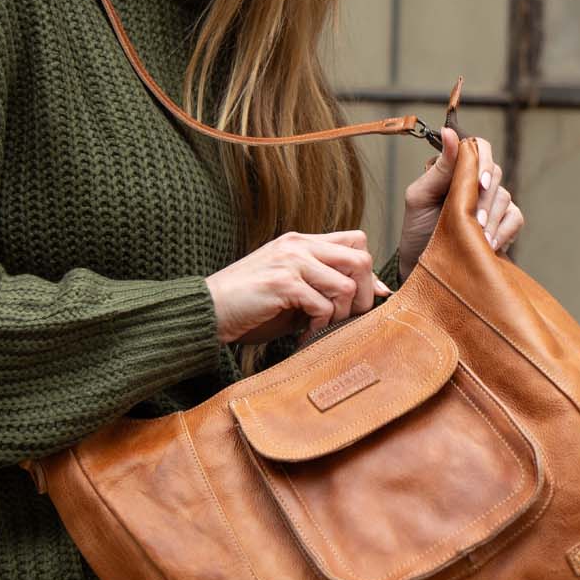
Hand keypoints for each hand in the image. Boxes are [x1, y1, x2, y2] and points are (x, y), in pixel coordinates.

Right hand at [206, 230, 388, 344]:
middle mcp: (298, 245)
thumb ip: (324, 285)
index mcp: (301, 241)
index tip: (365, 299)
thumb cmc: (249, 306)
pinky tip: (304, 338)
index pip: (356, 241)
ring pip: (346, 285)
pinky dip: (319, 328)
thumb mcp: (291, 288)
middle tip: (347, 320)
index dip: (368, 272)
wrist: (207, 311)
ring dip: (341, 315)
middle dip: (363, 295)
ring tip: (321, 330)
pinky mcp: (283, 284)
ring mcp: (290, 262)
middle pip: (361, 259)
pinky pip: (323, 306)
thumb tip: (372, 294)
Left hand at [397, 128, 523, 279]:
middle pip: (495, 173)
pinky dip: (504, 231)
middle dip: (485, 199)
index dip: (483, 162)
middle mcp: (475, 182)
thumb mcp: (420, 196)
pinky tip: (490, 244)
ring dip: (492, 218)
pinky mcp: (502, 223)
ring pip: (505, 197)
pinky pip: (515, 218)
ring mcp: (490, 202)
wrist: (424, 268)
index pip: (478, 149)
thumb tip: (449, 132)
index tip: (479, 184)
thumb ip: (439, 167)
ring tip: (478, 237)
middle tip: (474, 221)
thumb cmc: (417, 229)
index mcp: (454, 169)